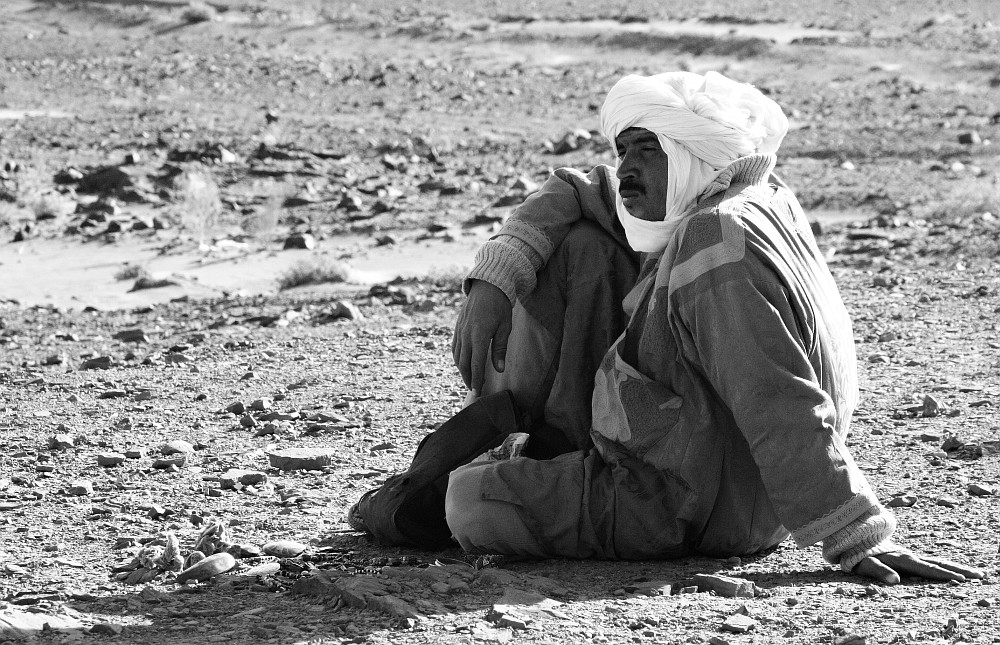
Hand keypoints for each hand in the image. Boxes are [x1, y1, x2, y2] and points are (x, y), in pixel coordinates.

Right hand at [452, 280, 511, 393]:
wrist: (487, 286)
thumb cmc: (499, 306)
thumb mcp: (505, 327)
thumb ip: (500, 349)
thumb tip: (499, 369)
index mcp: (479, 335)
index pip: (476, 364)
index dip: (477, 379)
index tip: (478, 391)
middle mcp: (466, 334)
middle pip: (464, 363)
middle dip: (468, 378)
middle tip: (473, 390)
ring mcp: (459, 330)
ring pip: (457, 356)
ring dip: (462, 370)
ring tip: (469, 380)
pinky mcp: (457, 327)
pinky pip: (454, 347)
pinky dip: (457, 359)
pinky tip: (462, 364)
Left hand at [855, 550, 984, 584]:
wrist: (852, 535)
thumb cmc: (857, 554)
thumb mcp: (864, 563)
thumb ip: (879, 570)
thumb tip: (895, 581)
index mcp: (901, 559)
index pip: (926, 568)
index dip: (943, 574)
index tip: (961, 579)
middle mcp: (909, 556)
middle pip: (938, 563)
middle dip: (958, 570)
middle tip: (979, 575)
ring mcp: (909, 555)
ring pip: (936, 561)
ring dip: (954, 567)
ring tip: (973, 573)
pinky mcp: (906, 556)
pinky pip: (929, 562)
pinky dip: (943, 565)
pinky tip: (950, 569)